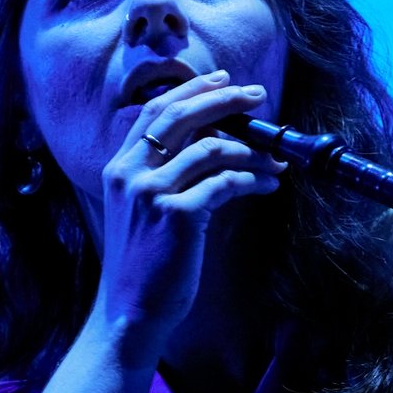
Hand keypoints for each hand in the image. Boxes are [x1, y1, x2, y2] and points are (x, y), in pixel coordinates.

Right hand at [92, 70, 284, 351]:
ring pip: (211, 147)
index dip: (192, 90)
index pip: (155, 111)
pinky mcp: (177, 214)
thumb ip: (163, 175)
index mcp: (119, 168)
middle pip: (181, 115)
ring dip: (251, 150)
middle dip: (224, 99)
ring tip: (274, 160)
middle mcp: (129, 173)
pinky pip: (226, 182)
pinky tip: (268, 185)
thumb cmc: (144, 265)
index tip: (224, 80)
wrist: (130, 312)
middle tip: (257, 96)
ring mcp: (151, 193)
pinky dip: (253, 180)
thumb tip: (213, 145)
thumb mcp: (142, 211)